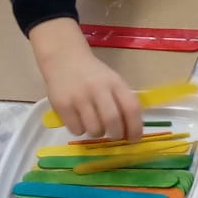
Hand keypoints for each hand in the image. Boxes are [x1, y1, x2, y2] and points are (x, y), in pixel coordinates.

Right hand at [29, 18, 142, 139]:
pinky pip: (76, 129)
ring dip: (98, 133)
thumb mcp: (112, 80)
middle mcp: (98, 89)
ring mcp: (79, 97)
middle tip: (115, 135)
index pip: (131, 108)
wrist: (63, 58)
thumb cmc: (93, 74)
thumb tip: (130, 131)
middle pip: (112, 121)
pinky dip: (81, 130)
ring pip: (94, 129)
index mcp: (115, 82)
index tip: (135, 139)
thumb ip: (122, 101)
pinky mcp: (62, 105)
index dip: (135, 127)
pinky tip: (80, 120)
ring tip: (96, 125)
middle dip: (117, 134)